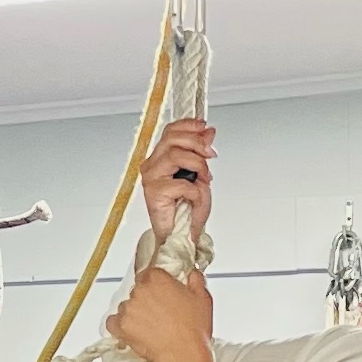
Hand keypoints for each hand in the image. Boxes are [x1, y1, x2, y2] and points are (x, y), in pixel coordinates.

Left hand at [109, 261, 214, 361]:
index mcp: (157, 278)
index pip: (150, 273)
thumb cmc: (192, 330)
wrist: (183, 354)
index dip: (156, 284)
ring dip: (134, 313)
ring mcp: (129, 308)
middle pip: (137, 290)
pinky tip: (130, 331)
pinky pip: (112, 322)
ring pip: (125, 306)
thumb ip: (196, 280)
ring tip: (148, 326)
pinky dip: (118, 326)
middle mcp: (140, 290)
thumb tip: (192, 275)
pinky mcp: (121, 326)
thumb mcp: (203, 299)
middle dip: (146, 300)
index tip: (161, 292)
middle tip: (158, 313)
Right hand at [138, 119, 214, 241]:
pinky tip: (194, 198)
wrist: (181, 236)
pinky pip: (181, 183)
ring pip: (176, 155)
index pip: (171, 131)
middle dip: (196, 143)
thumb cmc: (187, 211)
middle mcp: (153, 165)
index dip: (189, 125)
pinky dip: (194, 191)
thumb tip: (208, 132)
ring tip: (204, 179)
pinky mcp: (154, 192)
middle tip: (210, 154)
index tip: (205, 127)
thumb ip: (201, 152)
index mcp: (161, 157)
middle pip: (172, 138)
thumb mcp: (201, 175)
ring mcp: (152, 177)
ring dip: (197, 165)